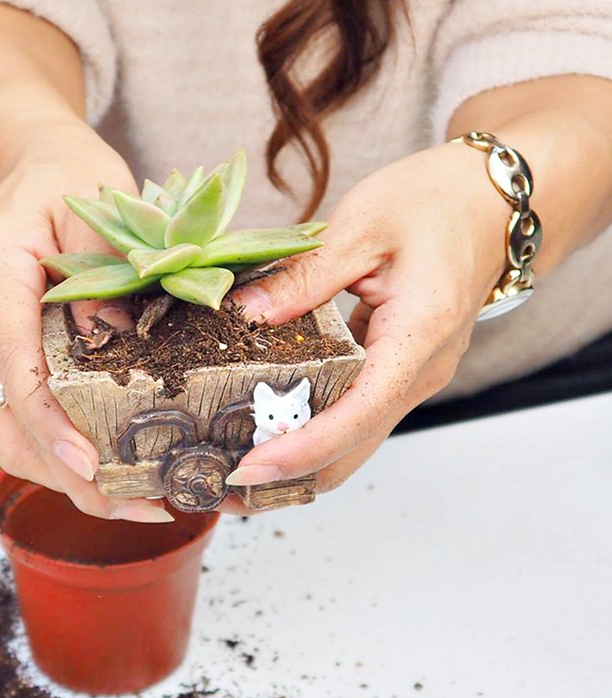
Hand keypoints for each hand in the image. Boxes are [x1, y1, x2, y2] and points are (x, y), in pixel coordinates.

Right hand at [0, 122, 174, 522]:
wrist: (30, 166)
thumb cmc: (66, 175)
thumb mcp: (99, 205)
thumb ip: (107, 275)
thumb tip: (122, 350)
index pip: (16, 370)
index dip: (52, 427)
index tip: (92, 467)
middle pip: (10, 421)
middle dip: (69, 475)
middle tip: (141, 504)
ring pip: (16, 430)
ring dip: (70, 475)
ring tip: (142, 499)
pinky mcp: (13, 353)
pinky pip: (32, 412)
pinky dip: (71, 445)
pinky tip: (119, 464)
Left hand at [225, 142, 508, 492]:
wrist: (491, 202)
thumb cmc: (437, 203)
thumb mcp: (363, 225)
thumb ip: (304, 276)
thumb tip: (244, 315)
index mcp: (416, 337)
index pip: (357, 416)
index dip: (301, 450)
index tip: (247, 469)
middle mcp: (418, 372)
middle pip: (351, 450)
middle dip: (285, 477)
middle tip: (216, 485)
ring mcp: (408, 377)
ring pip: (350, 442)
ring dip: (292, 462)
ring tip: (224, 464)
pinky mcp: (394, 371)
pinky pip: (349, 417)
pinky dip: (306, 431)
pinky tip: (259, 426)